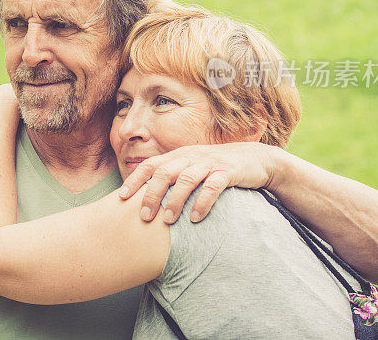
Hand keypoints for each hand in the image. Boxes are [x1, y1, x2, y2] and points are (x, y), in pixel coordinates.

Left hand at [118, 143, 278, 222]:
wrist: (255, 159)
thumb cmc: (217, 168)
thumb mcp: (192, 168)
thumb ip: (173, 178)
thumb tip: (146, 197)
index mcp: (179, 155)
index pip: (151, 165)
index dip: (135, 180)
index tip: (122, 198)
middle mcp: (191, 156)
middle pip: (165, 172)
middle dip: (152, 194)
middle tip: (144, 216)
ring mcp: (210, 163)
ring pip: (187, 179)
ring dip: (175, 201)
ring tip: (167, 221)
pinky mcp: (228, 171)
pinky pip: (213, 186)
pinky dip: (202, 202)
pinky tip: (195, 218)